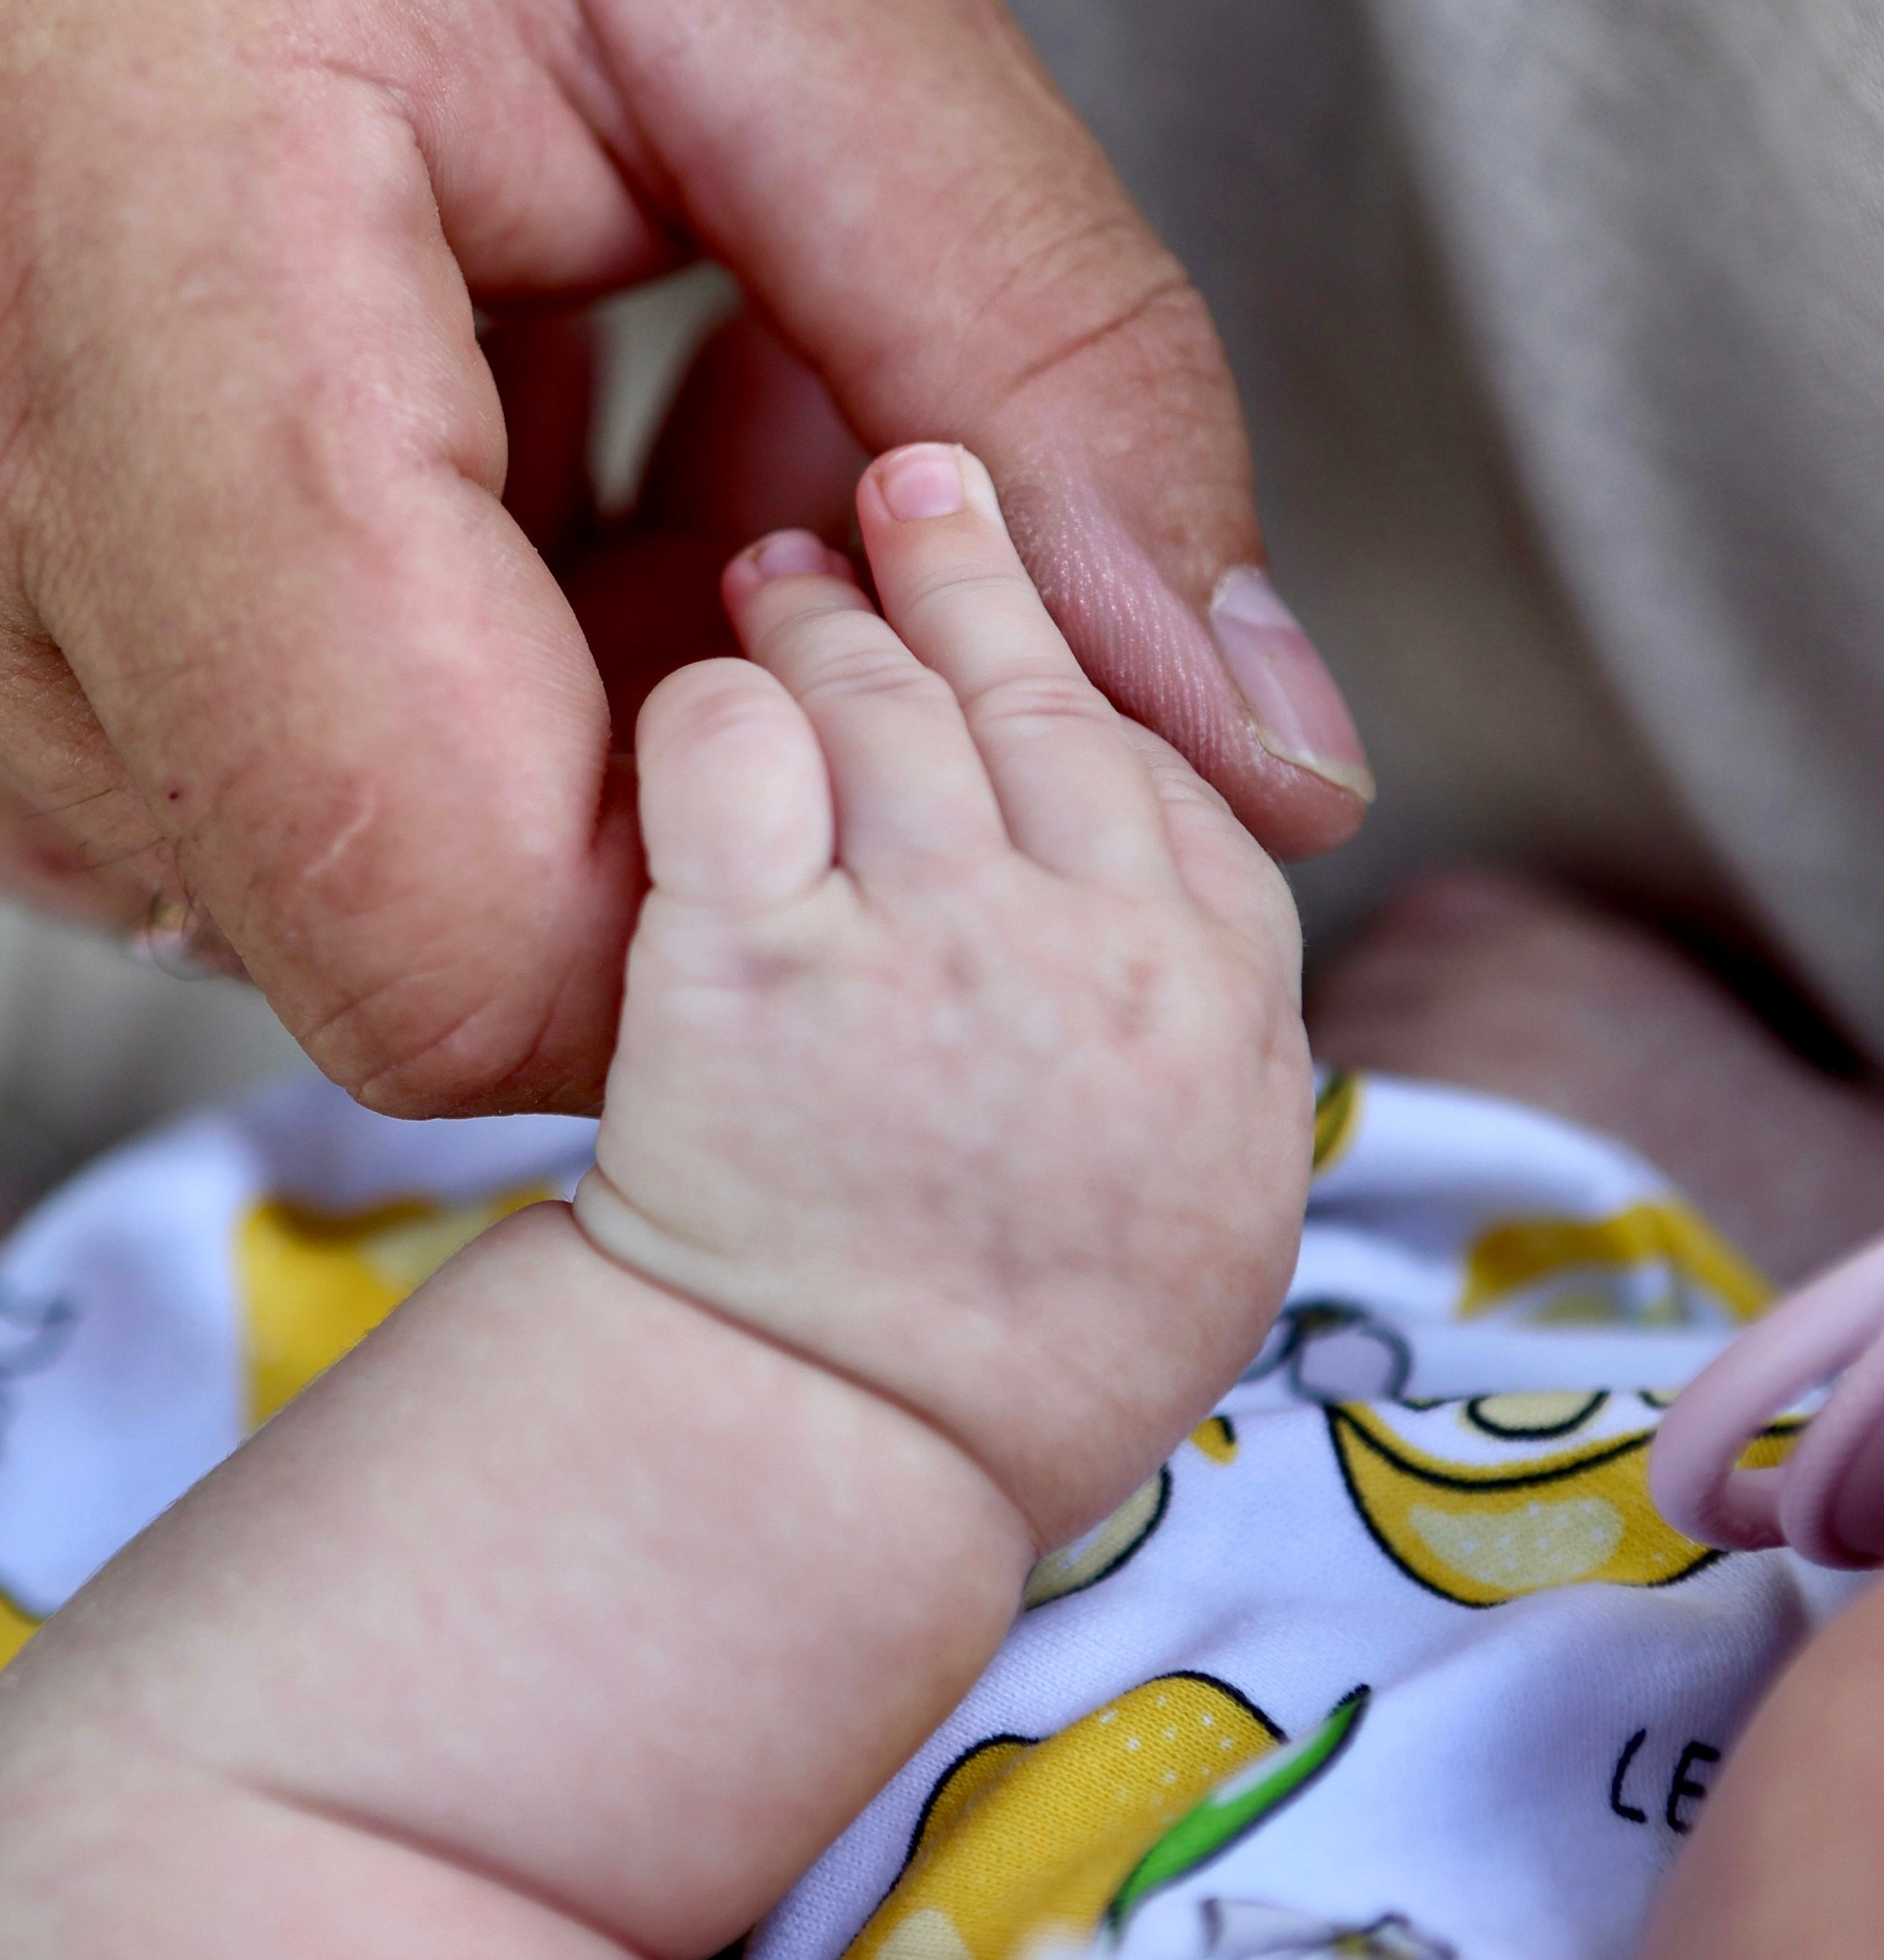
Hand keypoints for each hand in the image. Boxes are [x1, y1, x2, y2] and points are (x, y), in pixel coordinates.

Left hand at [580, 447, 1312, 1535]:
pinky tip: (696, 713)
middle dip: (965, 566)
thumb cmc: (1005, 1345)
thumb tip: (1264, 769)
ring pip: (880, 700)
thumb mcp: (1198, 1168)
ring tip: (782, 586)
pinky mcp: (748, 973)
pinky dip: (708, 708)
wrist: (836, 1471)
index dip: (1104, 660)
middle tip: (910, 488)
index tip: (1060, 602)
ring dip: (821, 617)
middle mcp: (1101, 947)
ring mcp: (925, 952)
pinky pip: (730, 755)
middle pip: (1037, 692)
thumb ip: (1206, 965)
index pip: (1177, 755)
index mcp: (1224, 987)